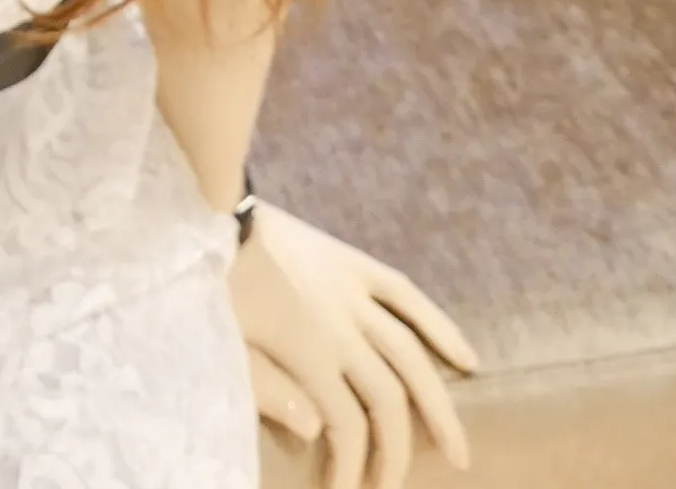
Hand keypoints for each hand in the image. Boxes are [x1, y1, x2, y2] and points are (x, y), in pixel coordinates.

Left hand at [229, 202, 477, 488]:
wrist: (209, 214)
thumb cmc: (211, 285)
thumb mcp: (227, 347)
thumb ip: (269, 391)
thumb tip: (315, 431)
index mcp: (306, 350)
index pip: (346, 425)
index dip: (351, 466)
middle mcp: (341, 324)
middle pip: (388, 398)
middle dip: (398, 450)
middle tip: (398, 485)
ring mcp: (353, 290)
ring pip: (411, 353)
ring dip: (438, 404)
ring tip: (458, 449)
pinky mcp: (353, 261)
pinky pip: (406, 293)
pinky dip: (438, 325)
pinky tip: (467, 359)